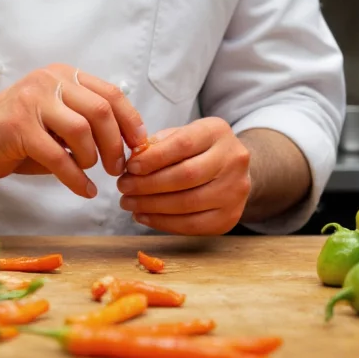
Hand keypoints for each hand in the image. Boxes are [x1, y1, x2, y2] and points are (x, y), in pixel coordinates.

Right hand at [0, 64, 146, 197]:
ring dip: (93, 158)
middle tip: (117, 167)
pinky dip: (75, 178)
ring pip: (81, 130)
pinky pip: (57, 156)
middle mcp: (50, 82)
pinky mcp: (18, 126)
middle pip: (100, 111)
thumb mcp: (56, 118)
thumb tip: (127, 145)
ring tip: (92, 172)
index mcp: (65, 76)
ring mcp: (32, 101)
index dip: (130, 121)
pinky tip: (83, 189)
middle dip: (115, 144)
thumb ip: (86, 123)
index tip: (139, 145)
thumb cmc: (18, 131)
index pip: (111, 93)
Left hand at [116, 117, 251, 234]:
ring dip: (151, 205)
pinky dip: (162, 222)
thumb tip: (132, 162)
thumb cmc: (197, 150)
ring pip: (187, 203)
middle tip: (123, 187)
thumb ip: (157, 145)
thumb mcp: (180, 135)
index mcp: (217, 132)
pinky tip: (144, 216)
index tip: (130, 167)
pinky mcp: (229, 217)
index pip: (183, 144)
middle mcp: (233, 160)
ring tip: (128, 203)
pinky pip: (192, 225)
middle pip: (186, 176)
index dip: (153, 158)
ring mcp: (235, 191)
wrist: (232, 170)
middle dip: (148, 184)